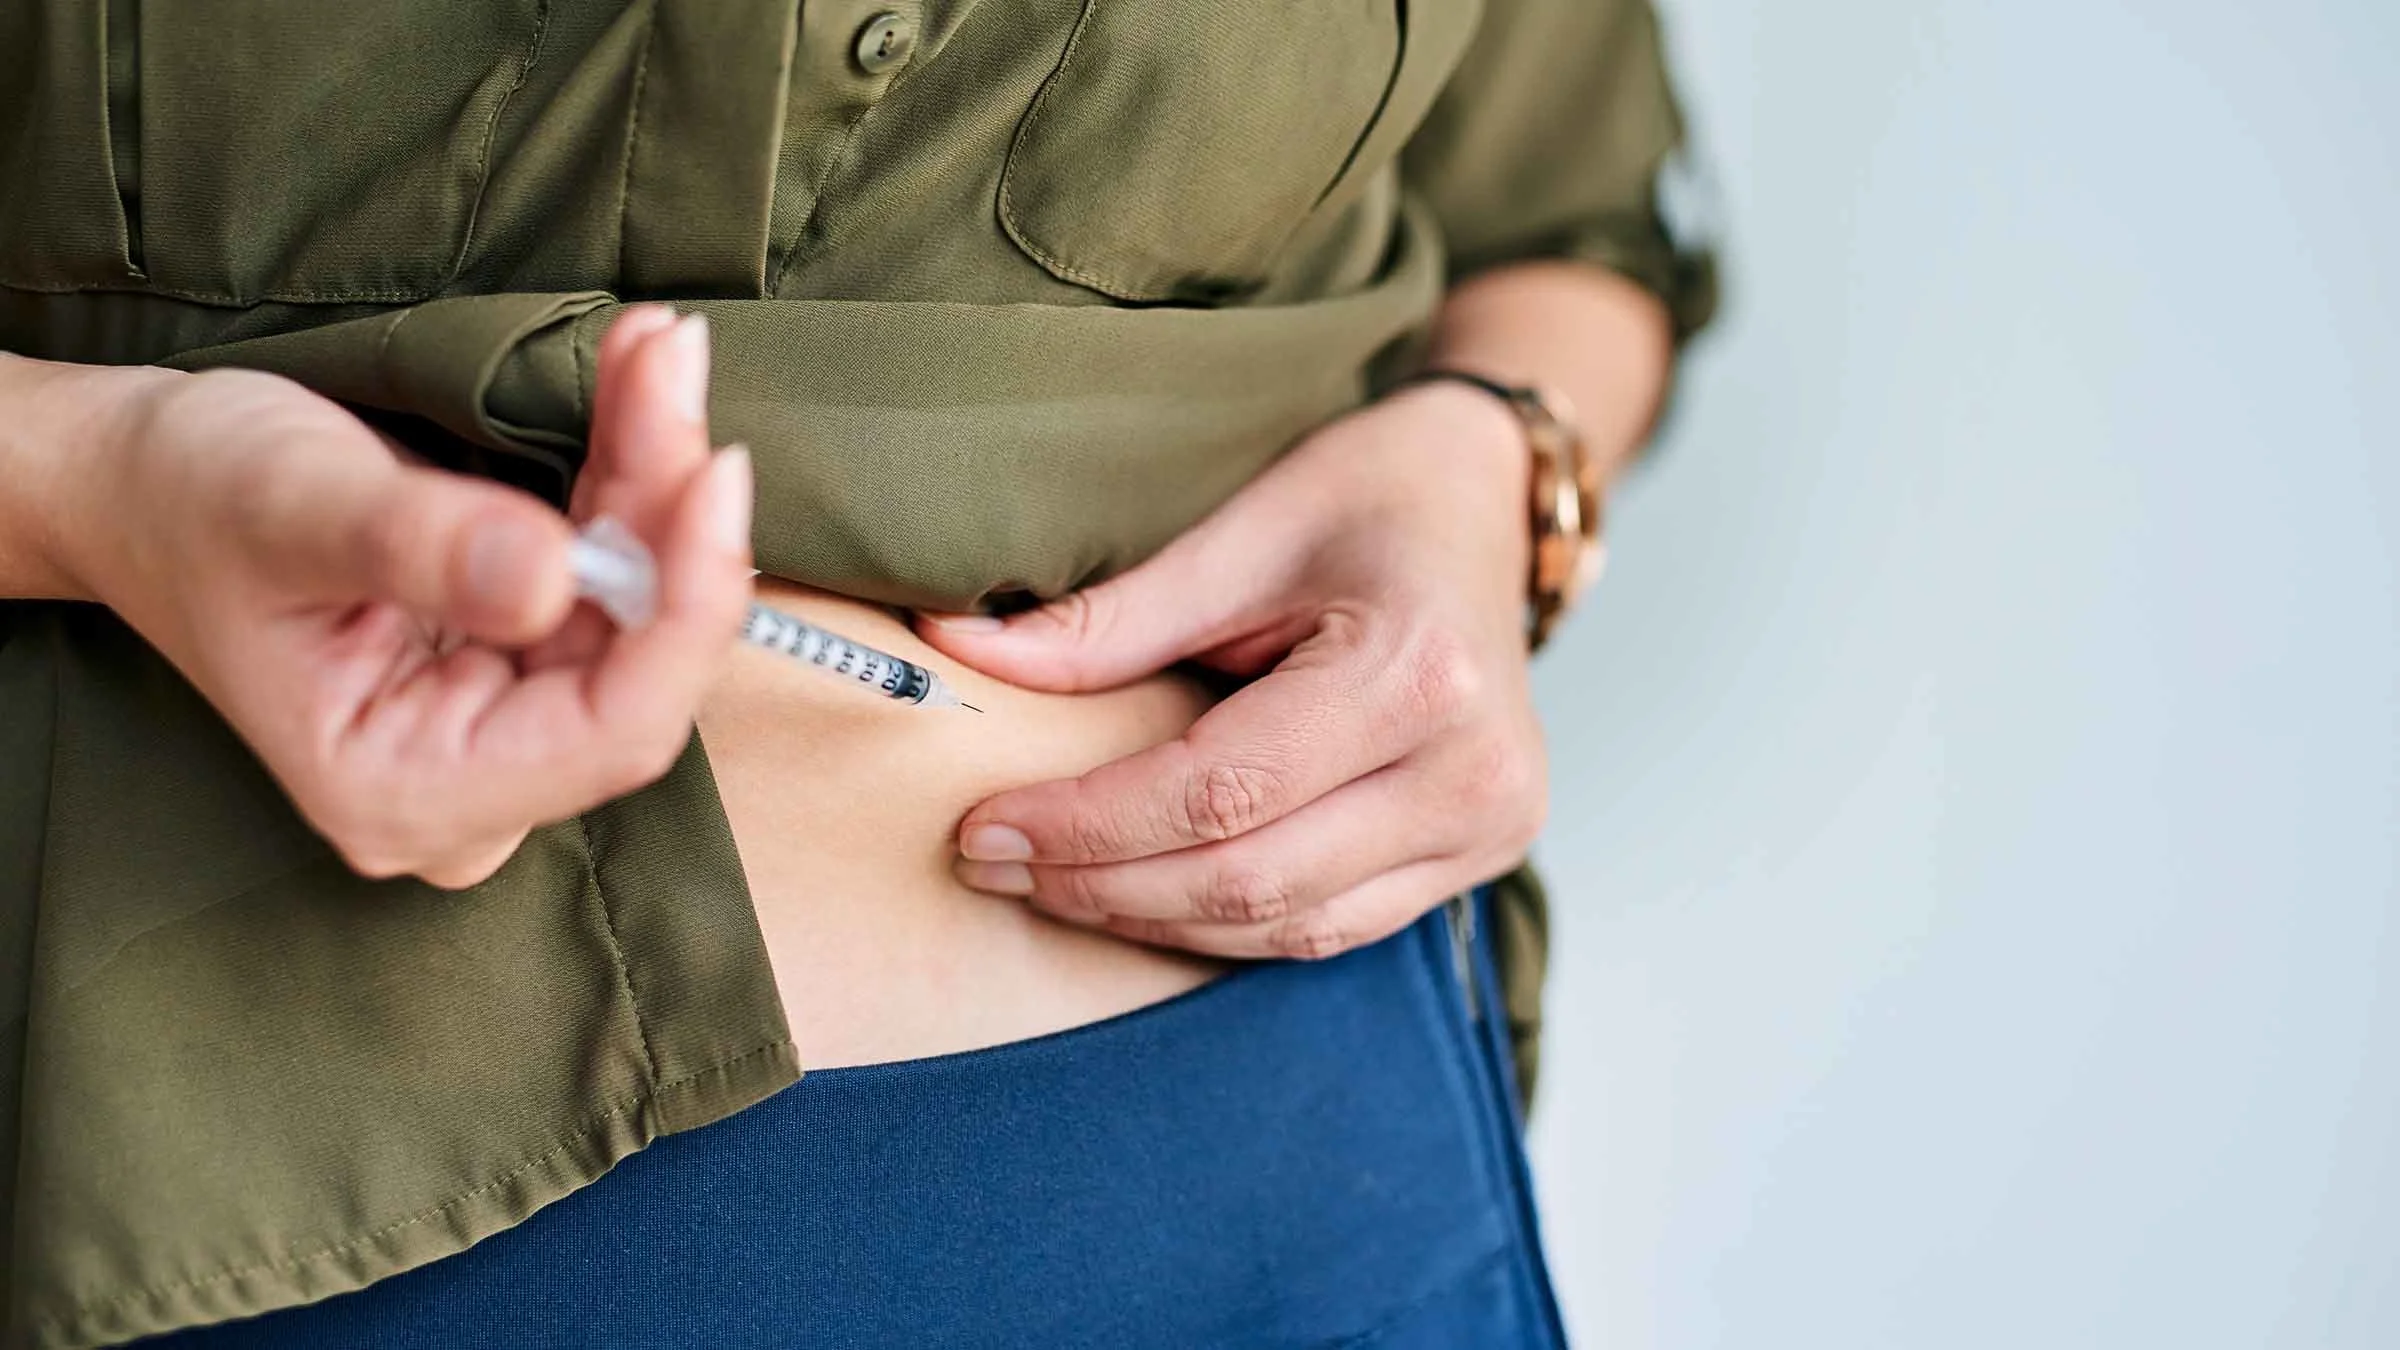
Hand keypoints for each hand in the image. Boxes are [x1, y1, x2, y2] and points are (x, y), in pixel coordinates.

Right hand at [62, 306, 752, 886]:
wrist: (133, 479)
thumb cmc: (183, 501)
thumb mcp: (291, 508)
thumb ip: (421, 549)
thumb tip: (553, 580)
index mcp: (410, 790)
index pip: (614, 732)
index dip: (685, 608)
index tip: (714, 472)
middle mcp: (472, 780)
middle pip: (639, 659)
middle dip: (668, 508)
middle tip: (670, 366)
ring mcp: (502, 723)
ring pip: (640, 602)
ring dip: (658, 468)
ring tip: (657, 349)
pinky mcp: (520, 658)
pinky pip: (614, 567)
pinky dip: (632, 469)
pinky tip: (642, 373)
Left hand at [919, 383, 1548, 959]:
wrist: (1484, 501)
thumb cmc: (1372, 497)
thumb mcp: (1241, 532)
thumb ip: (1109, 619)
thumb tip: (961, 658)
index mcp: (1418, 674)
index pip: (1220, 791)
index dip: (1090, 825)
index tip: (984, 827)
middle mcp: (1473, 770)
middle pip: (1252, 878)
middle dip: (1104, 885)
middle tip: (991, 864)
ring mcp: (1490, 826)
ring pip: (1288, 926)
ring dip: (1155, 918)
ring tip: (1050, 883)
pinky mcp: (1480, 857)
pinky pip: (1331, 927)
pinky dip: (1227, 922)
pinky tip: (1142, 894)